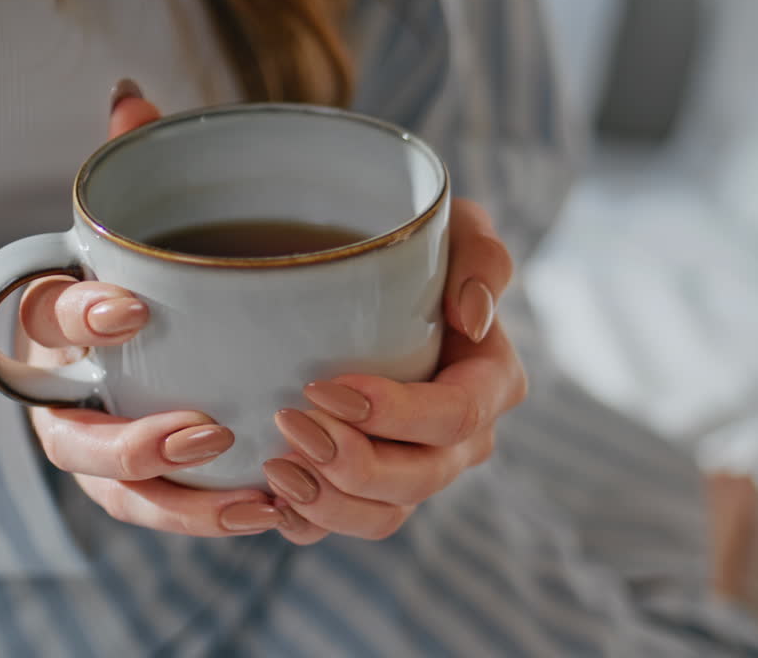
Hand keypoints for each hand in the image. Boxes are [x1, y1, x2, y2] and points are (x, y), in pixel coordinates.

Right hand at [18, 81, 281, 536]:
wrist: (157, 325)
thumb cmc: (149, 269)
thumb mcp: (145, 212)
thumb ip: (137, 163)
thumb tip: (131, 99)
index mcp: (57, 322)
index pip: (45, 318)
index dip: (80, 317)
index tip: (132, 308)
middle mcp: (65, 394)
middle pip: (67, 438)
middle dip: (129, 445)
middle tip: (203, 431)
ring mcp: (98, 446)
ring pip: (115, 493)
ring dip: (178, 502)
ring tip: (252, 496)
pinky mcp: (139, 483)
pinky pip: (161, 514)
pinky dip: (208, 518)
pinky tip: (267, 510)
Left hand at [264, 199, 525, 543]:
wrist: (376, 281)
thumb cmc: (425, 251)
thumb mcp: (462, 231)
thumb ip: (483, 259)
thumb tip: (471, 319)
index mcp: (490, 383)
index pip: (456, 416)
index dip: (395, 413)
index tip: (326, 385)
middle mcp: (461, 440)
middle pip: (419, 479)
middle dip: (353, 463)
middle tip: (289, 423)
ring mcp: (416, 471)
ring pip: (384, 516)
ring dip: (328, 503)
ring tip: (273, 466)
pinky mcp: (371, 490)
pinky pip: (344, 527)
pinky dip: (306, 523)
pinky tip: (266, 498)